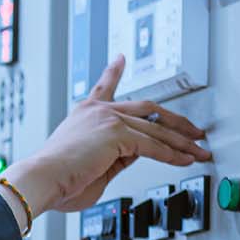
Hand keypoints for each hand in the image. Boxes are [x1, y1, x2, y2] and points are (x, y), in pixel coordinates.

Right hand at [10, 55, 209, 216]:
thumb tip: (134, 155)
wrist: (41, 180)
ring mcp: (109, 119)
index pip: (103, 87)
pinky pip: (153, 145)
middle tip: (192, 129)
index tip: (121, 59)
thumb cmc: (57, 180)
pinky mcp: (117, 134)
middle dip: (174, 120)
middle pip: (147, 108)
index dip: (114, 71)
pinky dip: (172, 154)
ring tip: (198, 150)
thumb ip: (114, 157)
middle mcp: (98, 111)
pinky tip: (184, 160)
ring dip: (181, 141)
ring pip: (156, 128)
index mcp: (84, 114)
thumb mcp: (91, 165)